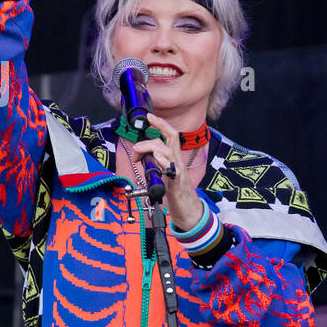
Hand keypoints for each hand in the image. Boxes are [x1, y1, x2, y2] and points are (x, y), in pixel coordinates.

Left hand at [132, 112, 207, 228]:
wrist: (189, 210)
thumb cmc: (176, 192)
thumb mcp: (164, 173)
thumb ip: (155, 163)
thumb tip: (140, 157)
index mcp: (174, 158)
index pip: (170, 135)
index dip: (161, 123)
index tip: (149, 116)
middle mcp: (178, 161)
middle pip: (171, 137)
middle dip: (155, 132)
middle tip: (136, 145)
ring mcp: (178, 171)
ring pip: (168, 151)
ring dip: (151, 148)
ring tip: (139, 154)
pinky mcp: (177, 183)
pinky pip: (172, 169)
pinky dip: (162, 162)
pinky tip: (155, 160)